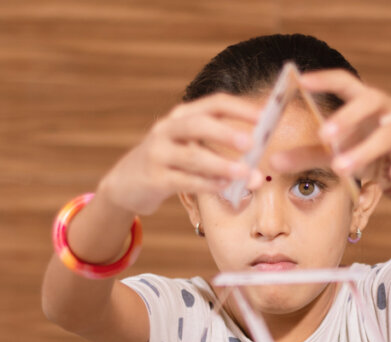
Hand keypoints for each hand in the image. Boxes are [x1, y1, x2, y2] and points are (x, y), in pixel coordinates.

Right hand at [100, 94, 261, 214]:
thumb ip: (216, 148)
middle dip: (226, 133)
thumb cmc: (168, 164)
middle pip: (198, 124)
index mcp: (181, 116)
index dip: (240, 109)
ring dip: (221, 165)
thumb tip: (256, 156)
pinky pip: (184, 180)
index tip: (264, 116)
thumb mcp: (188, 147)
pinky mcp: (154, 178)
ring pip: (192, 156)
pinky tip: (224, 187)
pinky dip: (206, 184)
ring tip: (244, 174)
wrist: (126, 184)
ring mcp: (158, 153)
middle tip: (251, 143)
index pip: (214, 104)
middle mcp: (167, 129)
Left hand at [272, 69, 390, 195]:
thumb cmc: (363, 153)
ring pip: (388, 134)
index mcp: (364, 101)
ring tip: (341, 168)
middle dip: (348, 117)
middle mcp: (387, 110)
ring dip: (364, 150)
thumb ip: (306, 155)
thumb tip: (273, 162)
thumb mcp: (333, 153)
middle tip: (324, 135)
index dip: (325, 79)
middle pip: (370, 102)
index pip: (346, 82)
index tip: (302, 80)